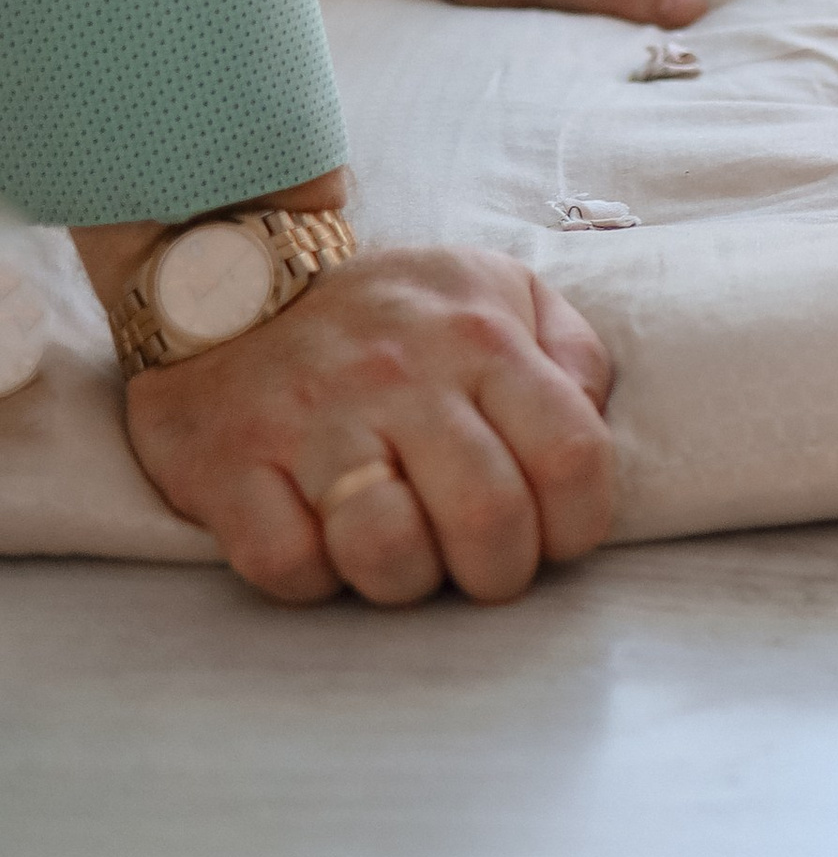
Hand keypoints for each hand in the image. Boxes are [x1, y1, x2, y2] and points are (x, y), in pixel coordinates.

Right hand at [122, 250, 614, 607]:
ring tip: (402, 551)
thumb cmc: (388, 311)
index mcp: (480, 337)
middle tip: (478, 564)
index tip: (552, 534)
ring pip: (387, 551)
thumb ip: (568, 351)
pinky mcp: (230, 462)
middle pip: (488, 518)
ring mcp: (311, 420)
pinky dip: (312, 576)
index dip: (577, 523)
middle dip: (499, 572)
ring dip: (405, 580)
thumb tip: (590, 417)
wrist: (227, 277)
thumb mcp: (496, 291)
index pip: (572, 455)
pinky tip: (321, 539)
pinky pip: (287, 565)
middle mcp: (401, 376)